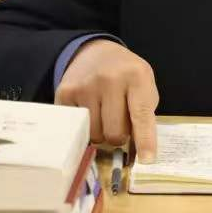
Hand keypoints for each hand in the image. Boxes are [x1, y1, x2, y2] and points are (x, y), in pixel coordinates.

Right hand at [54, 40, 158, 161]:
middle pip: (114, 132)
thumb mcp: (144, 85)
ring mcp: (85, 86)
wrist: (94, 52)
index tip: (146, 160)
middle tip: (119, 124)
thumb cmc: (126, 74)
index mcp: (136, 76)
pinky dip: (84, 127)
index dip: (145, 140)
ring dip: (101, 133)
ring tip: (103, 115)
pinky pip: (76, 128)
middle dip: (119, 136)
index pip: (142, 115)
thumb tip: (139, 152)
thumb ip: (144, 115)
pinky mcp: (65, 93)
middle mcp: (110, 79)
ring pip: (94, 135)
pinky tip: (89, 111)